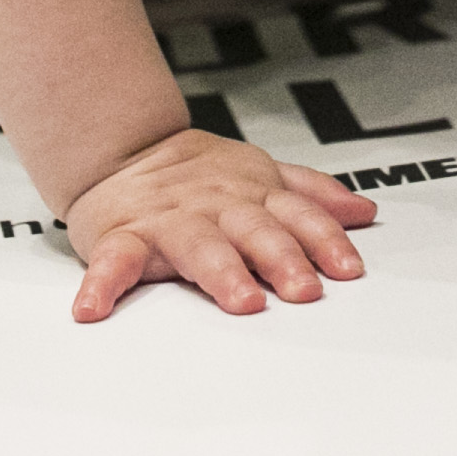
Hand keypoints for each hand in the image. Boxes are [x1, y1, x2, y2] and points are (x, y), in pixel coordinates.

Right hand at [66, 125, 375, 322]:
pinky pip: (113, 260)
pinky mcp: (123, 236)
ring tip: (240, 299)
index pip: (297, 216)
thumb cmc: (195, 173)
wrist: (121, 147)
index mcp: (250, 194)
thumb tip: (362, 211)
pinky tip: (94, 308)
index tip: (347, 268)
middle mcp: (215, 207)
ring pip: (198, 245)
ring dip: (221, 272)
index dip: (324, 240)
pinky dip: (102, 284)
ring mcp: (169, 221)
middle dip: (281, 258)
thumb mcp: (261, 173)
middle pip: (254, 230)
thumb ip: (310, 193)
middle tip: (304, 288)